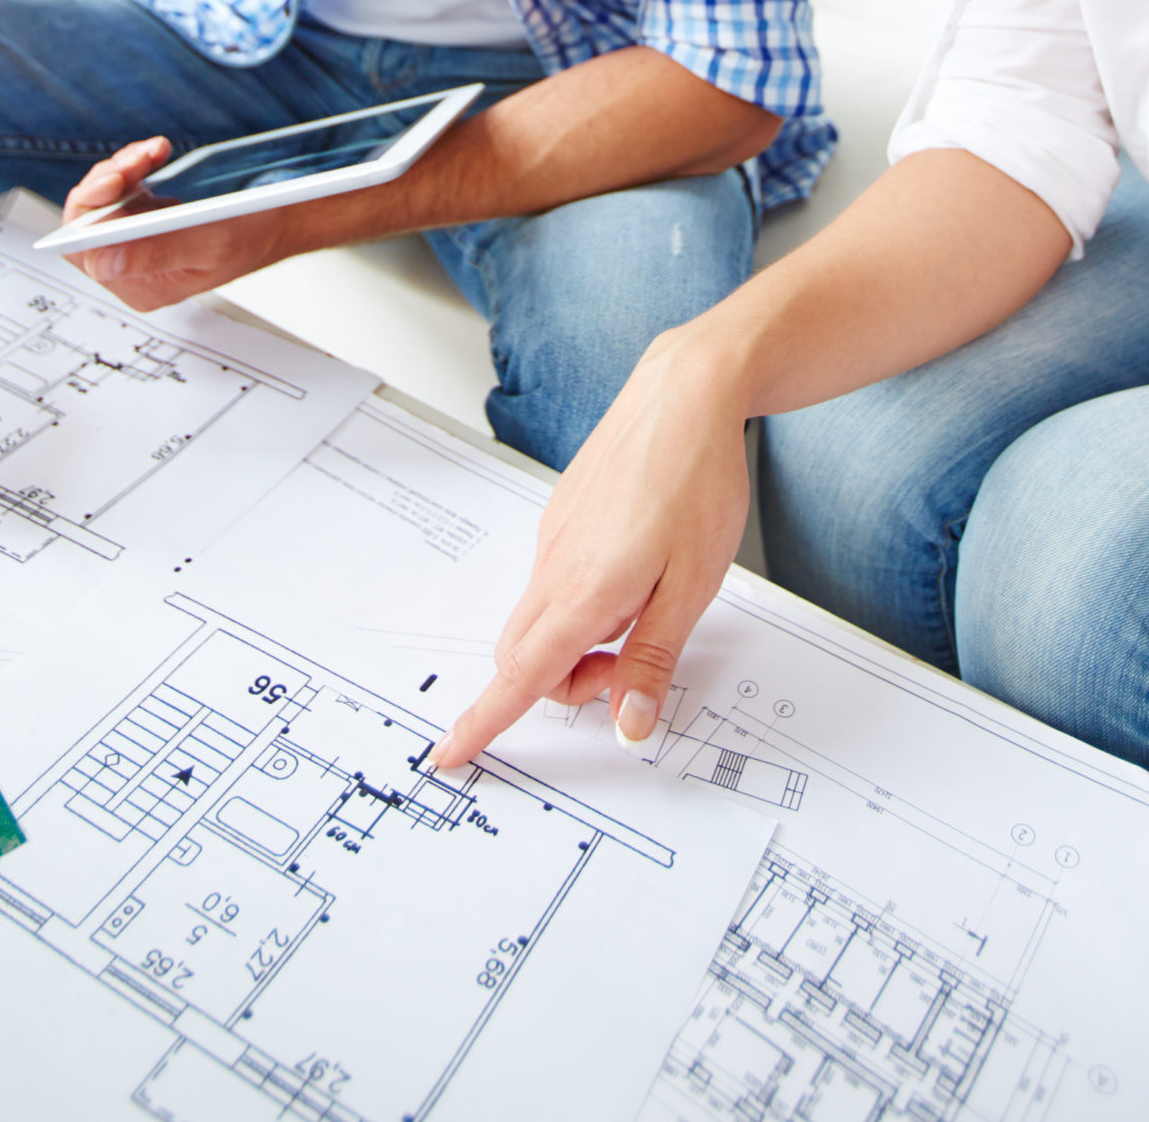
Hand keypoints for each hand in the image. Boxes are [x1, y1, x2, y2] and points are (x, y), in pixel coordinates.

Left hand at [60, 138, 287, 310]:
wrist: (278, 218)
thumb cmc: (253, 236)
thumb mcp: (210, 244)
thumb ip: (156, 254)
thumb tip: (103, 263)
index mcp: (143, 287)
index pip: (87, 253)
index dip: (91, 213)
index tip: (114, 180)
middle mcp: (133, 267)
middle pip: (88, 222)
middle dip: (108, 181)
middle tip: (138, 160)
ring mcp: (137, 240)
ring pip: (102, 198)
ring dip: (123, 168)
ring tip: (152, 152)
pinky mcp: (145, 217)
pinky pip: (119, 187)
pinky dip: (133, 165)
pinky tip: (154, 155)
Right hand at [431, 329, 752, 769]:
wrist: (687, 393)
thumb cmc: (698, 481)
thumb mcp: (694, 586)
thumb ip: (653, 660)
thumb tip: (627, 725)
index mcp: (584, 590)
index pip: (521, 676)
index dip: (484, 721)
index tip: (450, 754)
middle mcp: (556, 564)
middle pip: (525, 655)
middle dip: (564, 684)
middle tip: (631, 668)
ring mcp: (555, 535)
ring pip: (542, 617)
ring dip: (579, 640)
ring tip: (647, 602)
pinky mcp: (563, 514)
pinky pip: (555, 579)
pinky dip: (582, 599)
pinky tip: (637, 564)